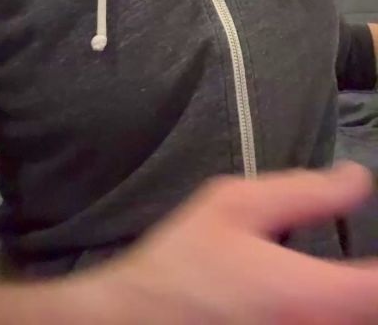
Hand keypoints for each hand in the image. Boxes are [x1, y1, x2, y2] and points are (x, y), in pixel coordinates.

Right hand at [84, 163, 377, 324]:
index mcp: (307, 294)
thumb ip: (304, 192)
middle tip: (358, 262)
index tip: (375, 243)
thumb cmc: (184, 262)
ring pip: (348, 323)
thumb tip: (358, 179)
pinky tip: (325, 298)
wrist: (135, 318)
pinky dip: (335, 313)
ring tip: (347, 276)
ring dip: (354, 301)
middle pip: (368, 312)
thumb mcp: (236, 205)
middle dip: (368, 284)